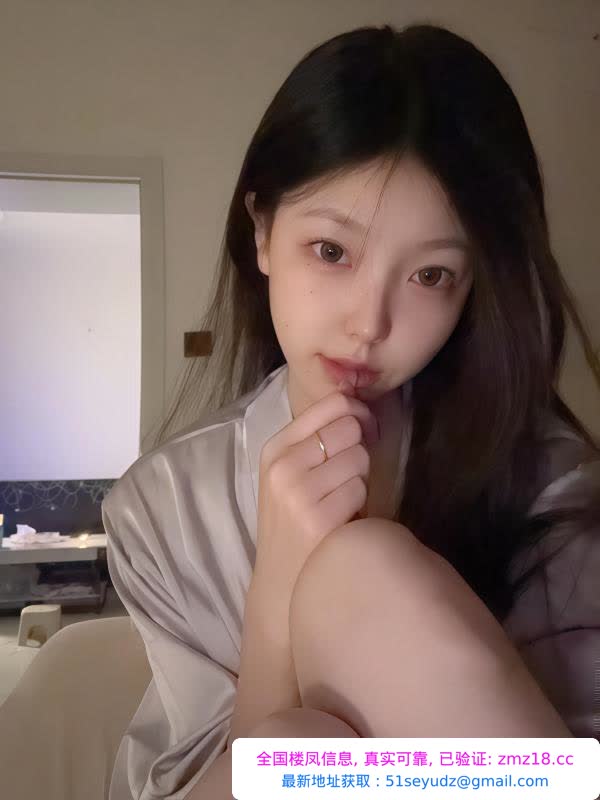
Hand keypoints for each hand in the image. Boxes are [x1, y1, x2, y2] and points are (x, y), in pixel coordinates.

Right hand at [250, 378, 379, 639]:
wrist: (282, 581)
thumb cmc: (294, 522)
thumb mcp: (290, 474)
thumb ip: (317, 440)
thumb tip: (363, 409)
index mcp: (275, 448)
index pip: (332, 404)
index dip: (359, 413)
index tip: (365, 432)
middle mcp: (282, 465)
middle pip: (350, 428)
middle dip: (360, 448)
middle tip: (351, 474)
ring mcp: (297, 492)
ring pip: (359, 458)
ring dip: (360, 480)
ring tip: (341, 500)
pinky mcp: (317, 519)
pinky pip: (360, 490)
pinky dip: (360, 505)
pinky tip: (343, 519)